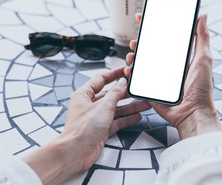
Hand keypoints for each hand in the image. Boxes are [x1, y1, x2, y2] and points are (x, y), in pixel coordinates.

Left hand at [23, 67, 150, 184]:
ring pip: (115, 108)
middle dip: (125, 92)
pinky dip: (126, 119)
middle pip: (110, 94)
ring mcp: (95, 117)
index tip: (125, 70)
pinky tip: (137, 116)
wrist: (77, 152)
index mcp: (84, 94)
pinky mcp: (101, 129)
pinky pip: (116, 121)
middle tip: (137, 89)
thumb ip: (115, 94)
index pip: (100, 79)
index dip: (114, 74)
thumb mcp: (103, 106)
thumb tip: (122, 83)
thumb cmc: (82, 129)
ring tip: (144, 103)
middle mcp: (89, 105)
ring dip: (130, 106)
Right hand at [124, 13, 220, 139]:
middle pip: (149, 49)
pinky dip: (130, 72)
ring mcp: (157, 77)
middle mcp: (167, 66)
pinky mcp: (150, 88)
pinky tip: (129, 69)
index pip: (164, 38)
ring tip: (131, 54)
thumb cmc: (201, 88)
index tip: (144, 17)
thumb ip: (202, 37)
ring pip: (141, 62)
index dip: (153, 27)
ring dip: (133, 56)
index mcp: (178, 57)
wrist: (192, 113)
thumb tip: (203, 16)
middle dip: (140, 42)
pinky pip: (137, 78)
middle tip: (136, 40)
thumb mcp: (204, 58)